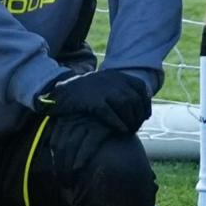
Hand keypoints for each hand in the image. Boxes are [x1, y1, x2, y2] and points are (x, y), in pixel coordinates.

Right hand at [37, 66, 156, 135]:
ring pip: (126, 106)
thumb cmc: (83, 91)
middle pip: (135, 98)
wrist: (59, 90)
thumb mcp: (104, 83)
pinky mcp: (93, 101)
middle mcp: (111, 80)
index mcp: (115, 75)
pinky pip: (111, 113)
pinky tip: (121, 131)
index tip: (145, 116)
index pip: (140, 87)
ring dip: (130, 120)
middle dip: (138, 115)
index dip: (145, 103)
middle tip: (136, 127)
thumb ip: (120, 88)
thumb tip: (141, 100)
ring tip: (129, 130)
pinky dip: (118, 123)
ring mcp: (102, 89)